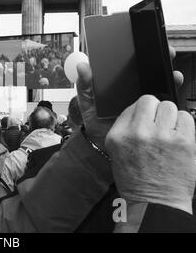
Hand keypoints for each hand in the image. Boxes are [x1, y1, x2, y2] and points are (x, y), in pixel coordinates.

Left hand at [76, 45, 183, 151]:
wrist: (102, 143)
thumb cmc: (94, 120)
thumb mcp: (86, 101)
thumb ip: (84, 84)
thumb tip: (82, 66)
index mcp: (116, 82)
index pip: (128, 63)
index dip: (136, 51)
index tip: (140, 43)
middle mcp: (131, 88)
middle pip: (146, 70)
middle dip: (157, 60)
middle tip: (163, 53)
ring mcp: (141, 99)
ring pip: (157, 83)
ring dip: (166, 75)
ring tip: (169, 73)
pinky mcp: (149, 111)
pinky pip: (161, 101)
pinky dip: (168, 93)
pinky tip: (170, 88)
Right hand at [105, 95, 195, 213]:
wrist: (155, 202)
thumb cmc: (137, 180)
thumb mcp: (116, 152)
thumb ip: (125, 128)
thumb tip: (140, 110)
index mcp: (118, 135)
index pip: (132, 105)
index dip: (141, 113)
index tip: (145, 121)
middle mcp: (137, 133)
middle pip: (149, 100)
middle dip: (155, 111)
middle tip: (158, 126)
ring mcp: (161, 136)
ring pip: (169, 106)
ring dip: (170, 117)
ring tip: (168, 134)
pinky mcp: (183, 141)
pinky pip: (186, 117)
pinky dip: (185, 125)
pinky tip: (179, 138)